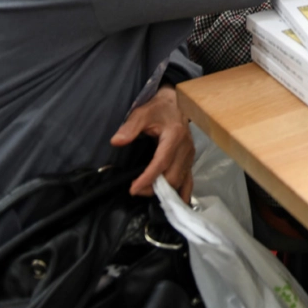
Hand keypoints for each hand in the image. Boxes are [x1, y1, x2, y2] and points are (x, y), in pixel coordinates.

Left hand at [112, 85, 193, 200]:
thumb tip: (116, 141)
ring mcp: (190, 155)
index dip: (148, 178)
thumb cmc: (158, 108)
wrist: (175, 103)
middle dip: (154, 188)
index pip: (162, 162)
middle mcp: (186, 147)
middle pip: (173, 176)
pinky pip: (189, 180)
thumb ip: (130, 127)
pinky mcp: (190, 160)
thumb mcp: (142, 113)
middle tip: (135, 190)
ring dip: (165, 191)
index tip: (133, 189)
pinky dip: (183, 193)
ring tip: (146, 192)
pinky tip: (177, 204)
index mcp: (175, 136)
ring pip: (181, 180)